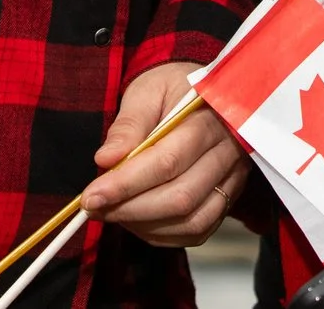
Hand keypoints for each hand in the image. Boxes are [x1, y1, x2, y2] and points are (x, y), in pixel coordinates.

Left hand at [82, 62, 248, 246]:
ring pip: (191, 220)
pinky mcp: (228, 198)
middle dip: (130, 209)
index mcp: (208, 119)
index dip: (126, 183)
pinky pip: (198, 230)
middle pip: (180, 197)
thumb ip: (128, 125)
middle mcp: (227, 153)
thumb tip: (106, 160)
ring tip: (112, 212)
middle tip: (95, 207)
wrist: (206, 93)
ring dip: (144, 225)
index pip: (167, 161)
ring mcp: (232, 180)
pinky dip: (163, 234)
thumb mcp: (147, 90)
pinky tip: (137, 220)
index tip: (91, 196)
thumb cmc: (174, 88)